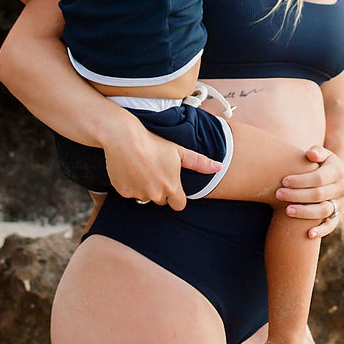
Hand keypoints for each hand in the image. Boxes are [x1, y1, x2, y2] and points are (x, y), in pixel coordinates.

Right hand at [103, 119, 220, 210]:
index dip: (176, 195)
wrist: (124, 138)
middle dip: (160, 189)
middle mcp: (155, 195)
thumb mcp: (179, 151)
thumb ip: (199, 162)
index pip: (178, 205)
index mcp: (172, 187)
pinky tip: (130, 169)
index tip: (171, 182)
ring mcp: (138, 194)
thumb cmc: (153, 143)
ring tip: (141, 167)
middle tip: (155, 170)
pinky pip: (129, 192)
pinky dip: (130, 184)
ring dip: (144, 187)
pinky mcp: (123, 192)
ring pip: (144, 196)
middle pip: (161, 200)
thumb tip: (219, 167)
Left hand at [276, 145, 343, 237]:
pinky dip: (321, 231)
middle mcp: (340, 188)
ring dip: (305, 212)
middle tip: (279, 194)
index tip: (284, 181)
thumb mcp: (325, 154)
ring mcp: (340, 203)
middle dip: (297, 195)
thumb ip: (317, 151)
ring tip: (287, 210)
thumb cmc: (327, 164)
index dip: (301, 181)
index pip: (319, 178)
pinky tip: (309, 234)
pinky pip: (331, 225)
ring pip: (324, 211)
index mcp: (337, 172)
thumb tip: (310, 154)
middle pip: (318, 194)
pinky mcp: (338, 215)